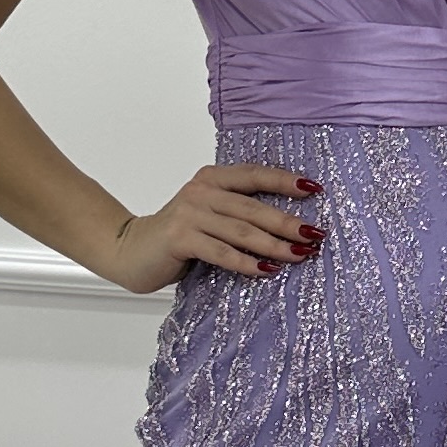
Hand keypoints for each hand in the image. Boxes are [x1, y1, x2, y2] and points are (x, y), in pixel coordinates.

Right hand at [105, 165, 323, 292]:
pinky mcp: (180, 238)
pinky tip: (267, 270)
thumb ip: (236, 212)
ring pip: (242, 230)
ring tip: (301, 254)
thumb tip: (288, 227)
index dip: (285, 181)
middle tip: (316, 235)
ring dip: (276, 245)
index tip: (315, 188)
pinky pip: (222, 252)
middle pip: (254, 207)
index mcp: (212, 178)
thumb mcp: (208, 214)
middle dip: (289, 222)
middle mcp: (201, 190)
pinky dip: (247, 263)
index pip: (255, 175)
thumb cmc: (177, 236)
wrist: (130, 250)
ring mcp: (190, 213)